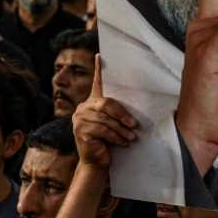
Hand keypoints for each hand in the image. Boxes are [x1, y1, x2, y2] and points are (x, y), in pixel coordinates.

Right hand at [72, 55, 138, 169]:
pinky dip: (116, 137)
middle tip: (135, 125)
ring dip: (122, 130)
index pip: (96, 84)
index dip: (98, 69)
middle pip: (106, 104)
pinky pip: (103, 131)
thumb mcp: (114, 125)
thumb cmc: (108, 142)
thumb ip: (117, 114)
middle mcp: (82, 108)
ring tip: (132, 137)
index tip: (101, 55)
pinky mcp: (80, 131)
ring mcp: (79, 119)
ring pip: (106, 120)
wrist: (96, 162)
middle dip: (122, 114)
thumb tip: (139, 104)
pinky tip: (124, 143)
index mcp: (91, 103)